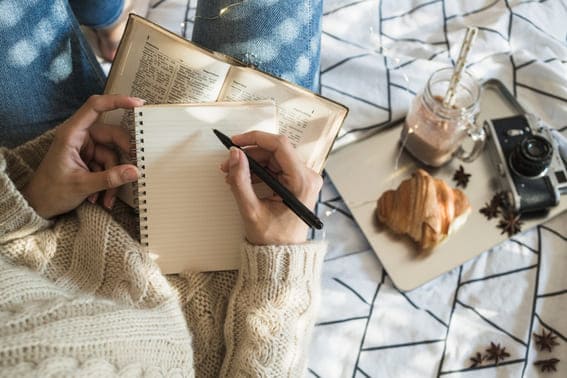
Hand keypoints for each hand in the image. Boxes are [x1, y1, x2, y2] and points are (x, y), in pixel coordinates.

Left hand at [22, 95, 143, 218]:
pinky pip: (108, 165)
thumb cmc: (50, 191)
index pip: (95, 107)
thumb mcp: (82, 185)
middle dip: (122, 157)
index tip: (138, 104)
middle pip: (112, 136)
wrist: (38, 205)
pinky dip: (108, 181)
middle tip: (133, 171)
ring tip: (106, 198)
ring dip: (113, 177)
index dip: (117, 101)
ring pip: (112, 155)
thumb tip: (134, 171)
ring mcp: (86, 148)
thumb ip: (110, 178)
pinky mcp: (90, 159)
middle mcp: (80, 136)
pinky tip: (100, 197)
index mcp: (72, 133)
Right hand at [221, 132, 322, 244]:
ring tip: (232, 174)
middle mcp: (308, 177)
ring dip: (252, 163)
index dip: (256, 138)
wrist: (282, 254)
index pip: (280, 146)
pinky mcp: (297, 183)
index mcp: (302, 182)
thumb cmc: (273, 239)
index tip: (236, 141)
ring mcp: (304, 179)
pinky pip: (276, 168)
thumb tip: (235, 155)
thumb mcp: (251, 210)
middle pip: (275, 151)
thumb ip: (240, 180)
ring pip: (274, 158)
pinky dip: (259, 171)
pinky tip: (244, 179)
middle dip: (249, 154)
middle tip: (228, 163)